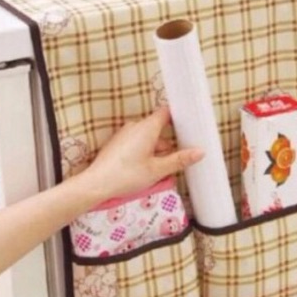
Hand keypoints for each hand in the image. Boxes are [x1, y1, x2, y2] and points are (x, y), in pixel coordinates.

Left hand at [81, 106, 203, 203]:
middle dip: (166, 144)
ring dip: (155, 150)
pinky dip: (143, 152)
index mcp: (147, 127)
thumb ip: (179, 159)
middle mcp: (135, 126)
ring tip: (157, 171)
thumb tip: (199, 152)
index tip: (186, 127)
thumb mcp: (158, 170)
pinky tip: (142, 169)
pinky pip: (135, 142)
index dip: (177, 118)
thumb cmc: (127, 175)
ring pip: (146, 137)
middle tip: (173, 161)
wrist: (96, 184)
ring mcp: (124, 133)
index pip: (166, 112)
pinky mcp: (117, 143)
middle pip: (157, 129)